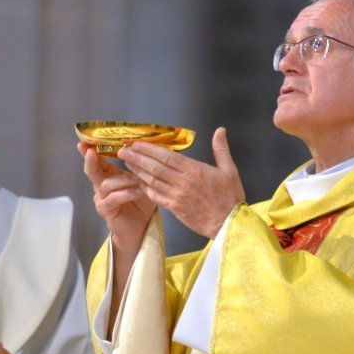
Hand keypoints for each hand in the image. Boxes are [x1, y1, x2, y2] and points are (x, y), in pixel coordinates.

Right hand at [78, 141, 157, 255]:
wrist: (140, 229)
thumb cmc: (141, 205)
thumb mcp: (143, 183)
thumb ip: (142, 169)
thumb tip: (150, 149)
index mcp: (109, 176)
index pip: (99, 160)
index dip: (92, 150)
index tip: (86, 140)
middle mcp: (101, 186)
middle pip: (92, 170)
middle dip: (91, 160)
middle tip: (91, 151)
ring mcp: (101, 199)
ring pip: (106, 184)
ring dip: (124, 179)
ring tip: (139, 177)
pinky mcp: (106, 211)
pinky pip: (114, 199)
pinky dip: (127, 193)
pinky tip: (138, 191)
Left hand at [118, 127, 244, 238]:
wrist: (228, 223)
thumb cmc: (230, 198)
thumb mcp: (230, 170)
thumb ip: (221, 149)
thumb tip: (220, 130)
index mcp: (195, 170)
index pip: (168, 157)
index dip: (150, 149)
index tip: (138, 143)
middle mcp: (183, 182)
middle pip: (155, 167)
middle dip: (137, 157)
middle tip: (123, 150)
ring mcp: (177, 196)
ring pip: (152, 180)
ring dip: (137, 170)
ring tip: (126, 161)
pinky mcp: (174, 208)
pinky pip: (155, 196)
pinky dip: (145, 187)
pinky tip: (137, 181)